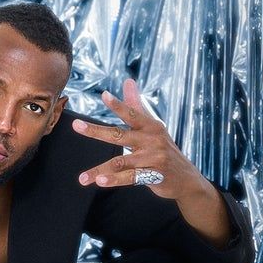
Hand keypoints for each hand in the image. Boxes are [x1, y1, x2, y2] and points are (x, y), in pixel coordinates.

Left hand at [71, 79, 207, 199]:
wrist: (186, 178)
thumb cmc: (164, 150)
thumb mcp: (153, 127)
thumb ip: (137, 106)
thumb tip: (128, 81)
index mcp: (150, 126)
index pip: (132, 113)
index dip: (118, 105)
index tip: (104, 95)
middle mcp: (152, 140)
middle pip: (119, 134)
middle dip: (96, 130)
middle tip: (76, 125)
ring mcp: (152, 158)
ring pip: (120, 162)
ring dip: (99, 170)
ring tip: (82, 178)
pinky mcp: (153, 176)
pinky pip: (129, 178)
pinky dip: (114, 180)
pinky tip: (100, 181)